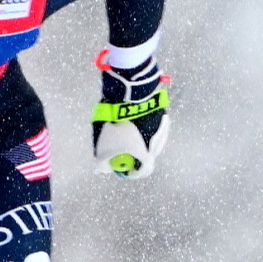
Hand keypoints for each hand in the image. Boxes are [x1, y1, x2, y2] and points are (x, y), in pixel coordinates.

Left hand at [91, 57, 168, 178]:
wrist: (130, 90)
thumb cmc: (115, 117)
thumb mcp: (103, 140)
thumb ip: (102, 158)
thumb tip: (100, 169)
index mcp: (147, 152)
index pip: (144, 170)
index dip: (133, 172)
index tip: (125, 169)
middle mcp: (158, 142)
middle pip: (148, 154)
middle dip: (136, 153)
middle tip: (123, 147)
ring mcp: (162, 127)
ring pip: (151, 138)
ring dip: (140, 138)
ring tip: (125, 128)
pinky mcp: (162, 113)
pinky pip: (152, 124)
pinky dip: (143, 124)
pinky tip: (131, 115)